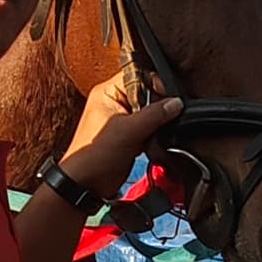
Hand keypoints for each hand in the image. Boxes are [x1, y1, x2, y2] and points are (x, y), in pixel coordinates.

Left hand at [56, 88, 184, 206]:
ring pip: (151, 115)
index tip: (167, 99)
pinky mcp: (129, 137)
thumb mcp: (128, 131)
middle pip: (148, 95)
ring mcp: (123, 120)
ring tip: (153, 138)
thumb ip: (154, 114)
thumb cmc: (94, 155)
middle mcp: (115, 102)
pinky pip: (149, 131)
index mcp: (108, 92)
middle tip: (161, 122)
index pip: (138, 75)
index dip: (155, 84)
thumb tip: (176, 102)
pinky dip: (154, 139)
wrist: (85, 185)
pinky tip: (152, 147)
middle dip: (158, 110)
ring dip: (156, 127)